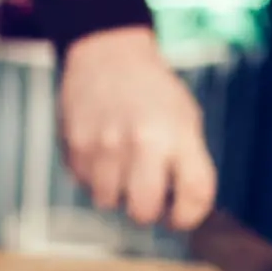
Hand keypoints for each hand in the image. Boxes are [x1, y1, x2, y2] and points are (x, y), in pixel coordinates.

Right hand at [58, 28, 215, 229]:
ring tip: (121, 164)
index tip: (180, 216)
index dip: (189, 217)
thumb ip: (188, 164)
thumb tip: (182, 212)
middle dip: (147, 211)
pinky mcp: (76, 146)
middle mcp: (142, 141)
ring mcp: (105, 145)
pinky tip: (101, 151)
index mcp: (178, 134)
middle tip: (147, 195)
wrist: (108, 54)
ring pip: (109, 202)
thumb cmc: (153, 93)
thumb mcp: (185, 119)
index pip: (195, 195)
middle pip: (144, 212)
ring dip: (116, 192)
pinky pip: (85, 183)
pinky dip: (94, 175)